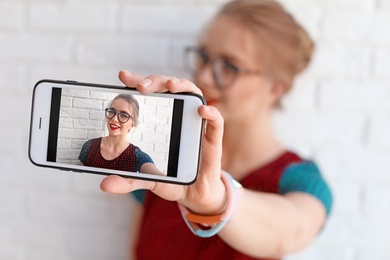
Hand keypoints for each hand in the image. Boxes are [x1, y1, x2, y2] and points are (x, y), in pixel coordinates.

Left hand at [100, 70, 226, 214]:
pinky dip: (212, 112)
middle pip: (169, 88)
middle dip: (156, 82)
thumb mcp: (146, 178)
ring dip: (182, 85)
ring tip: (171, 86)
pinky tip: (202, 110)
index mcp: (162, 120)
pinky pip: (216, 122)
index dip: (138, 82)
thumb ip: (128, 180)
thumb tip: (105, 185)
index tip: (123, 76)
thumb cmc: (172, 179)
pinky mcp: (212, 139)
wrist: (193, 195)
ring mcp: (196, 125)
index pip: (150, 95)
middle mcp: (179, 116)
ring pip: (193, 94)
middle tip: (142, 87)